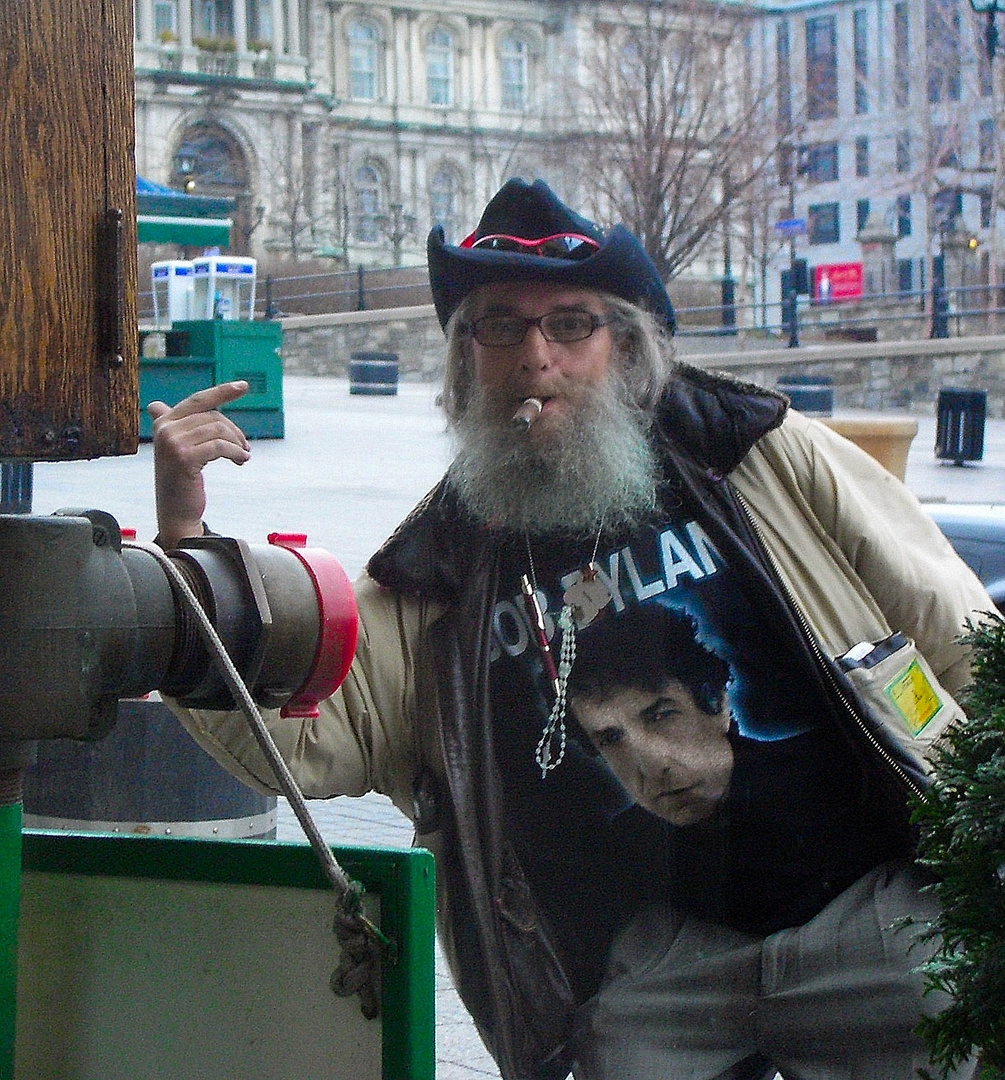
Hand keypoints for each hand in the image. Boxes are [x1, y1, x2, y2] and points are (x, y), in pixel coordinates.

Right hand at [148, 381, 250, 548]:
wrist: (175, 511)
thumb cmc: (179, 479)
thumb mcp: (175, 448)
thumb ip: (170, 426)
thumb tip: (153, 405)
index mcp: (164, 422)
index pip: (199, 400)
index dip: (222, 392)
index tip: (243, 386)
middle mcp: (165, 428)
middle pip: (214, 417)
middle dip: (234, 431)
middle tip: (245, 447)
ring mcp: (172, 442)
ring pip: (219, 430)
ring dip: (237, 444)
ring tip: (243, 456)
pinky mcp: (184, 457)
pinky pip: (220, 446)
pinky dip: (236, 453)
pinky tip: (241, 461)